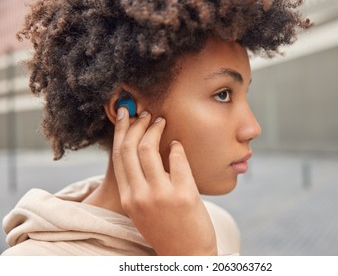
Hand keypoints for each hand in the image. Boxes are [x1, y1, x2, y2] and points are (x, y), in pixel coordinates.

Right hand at [112, 108, 216, 254]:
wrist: (187, 254)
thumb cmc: (166, 229)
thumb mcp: (142, 210)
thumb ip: (138, 185)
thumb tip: (141, 152)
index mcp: (127, 199)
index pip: (119, 157)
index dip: (121, 131)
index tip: (125, 116)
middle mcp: (139, 196)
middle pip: (130, 148)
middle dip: (136, 125)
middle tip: (145, 114)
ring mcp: (161, 195)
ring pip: (149, 150)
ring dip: (155, 130)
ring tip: (161, 122)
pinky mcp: (184, 195)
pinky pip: (177, 159)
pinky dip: (176, 147)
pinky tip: (177, 145)